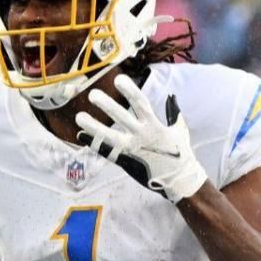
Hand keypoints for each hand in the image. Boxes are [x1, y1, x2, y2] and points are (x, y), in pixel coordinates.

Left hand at [73, 75, 207, 202]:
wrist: (180, 181)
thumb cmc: (181, 154)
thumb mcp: (180, 130)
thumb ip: (174, 112)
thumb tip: (172, 96)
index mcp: (155, 126)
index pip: (140, 103)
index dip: (129, 90)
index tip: (118, 79)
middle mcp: (142, 136)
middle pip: (121, 117)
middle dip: (107, 105)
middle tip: (92, 94)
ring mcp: (132, 150)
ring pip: (109, 137)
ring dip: (93, 126)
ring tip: (79, 117)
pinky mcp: (126, 162)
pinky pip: (107, 152)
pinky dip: (94, 143)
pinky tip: (82, 135)